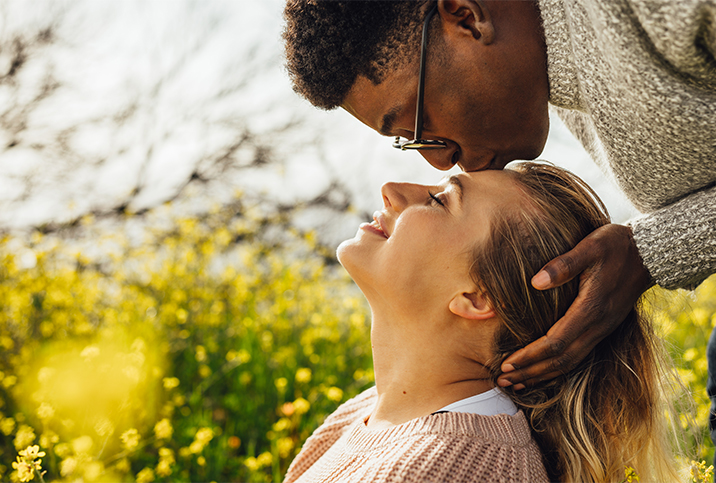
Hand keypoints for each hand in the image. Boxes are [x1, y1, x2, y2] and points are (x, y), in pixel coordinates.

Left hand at [496, 223, 652, 388]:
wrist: (650, 253)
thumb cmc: (616, 246)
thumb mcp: (589, 247)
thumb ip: (563, 265)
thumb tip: (534, 282)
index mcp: (591, 309)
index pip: (555, 343)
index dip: (530, 355)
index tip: (506, 363)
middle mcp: (598, 326)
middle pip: (561, 360)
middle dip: (531, 372)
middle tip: (503, 380)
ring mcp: (602, 329)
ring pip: (570, 362)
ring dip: (542, 374)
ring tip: (517, 383)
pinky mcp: (602, 328)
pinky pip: (578, 356)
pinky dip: (557, 367)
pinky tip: (541, 371)